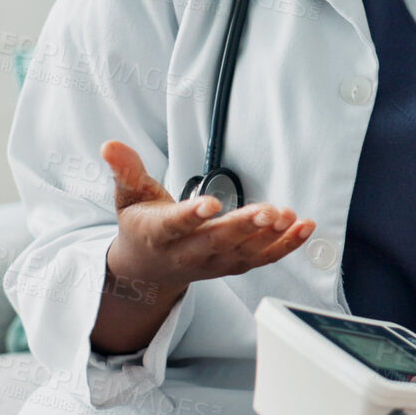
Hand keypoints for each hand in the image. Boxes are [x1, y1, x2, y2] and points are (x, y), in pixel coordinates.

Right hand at [100, 139, 314, 292]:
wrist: (147, 270)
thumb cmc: (141, 224)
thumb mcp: (128, 196)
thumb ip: (125, 170)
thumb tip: (110, 145)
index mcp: (158, 234)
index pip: (175, 225)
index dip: (192, 216)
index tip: (209, 204)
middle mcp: (187, 254)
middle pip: (216, 242)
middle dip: (242, 228)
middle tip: (267, 212)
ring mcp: (213, 263)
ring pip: (243, 253)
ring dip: (269, 237)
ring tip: (289, 216)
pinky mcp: (234, 266)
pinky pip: (263, 259)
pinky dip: (286, 245)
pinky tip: (305, 227)